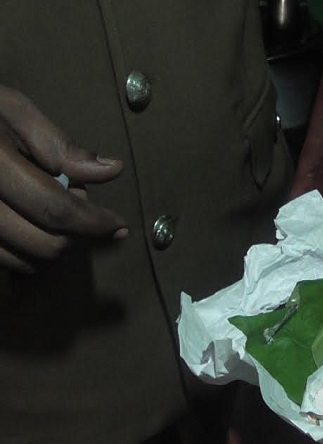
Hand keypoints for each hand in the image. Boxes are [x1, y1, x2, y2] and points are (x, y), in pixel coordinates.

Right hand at [0, 85, 126, 272]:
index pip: (55, 209)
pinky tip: (27, 231)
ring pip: (22, 262)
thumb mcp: (8, 109)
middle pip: (44, 244)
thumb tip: (111, 171)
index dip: (95, 223)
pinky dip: (22, 256)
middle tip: (79, 211)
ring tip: (51, 218)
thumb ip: (58, 144)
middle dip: (75, 236)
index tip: (119, 227)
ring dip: (51, 249)